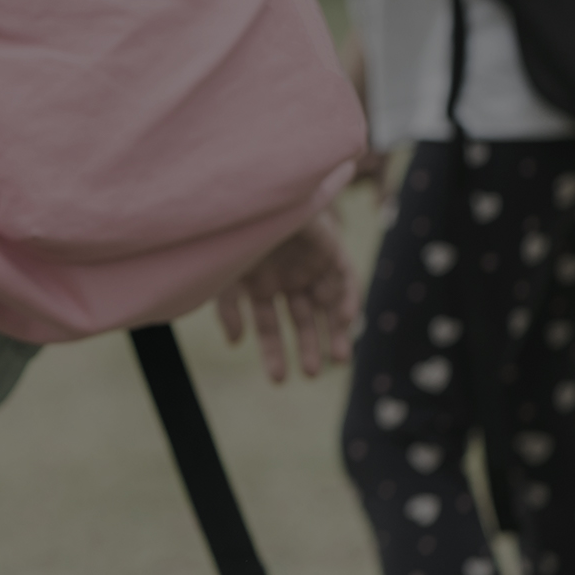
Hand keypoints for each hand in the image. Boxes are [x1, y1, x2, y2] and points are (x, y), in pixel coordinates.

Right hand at [217, 211, 359, 383]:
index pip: (267, 325)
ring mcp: (309, 266)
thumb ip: (229, 310)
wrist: (254, 195)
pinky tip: (346, 320)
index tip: (277, 380)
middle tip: (310, 374)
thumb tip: (236, 345)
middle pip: (301, 320)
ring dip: (334, 332)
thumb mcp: (226, 276)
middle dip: (307, 347)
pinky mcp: (330, 250)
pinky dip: (348, 300)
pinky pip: (345, 280)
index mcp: (258, 284)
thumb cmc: (234, 234)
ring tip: (339, 360)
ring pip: (327, 307)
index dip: (273, 351)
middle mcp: (285, 278)